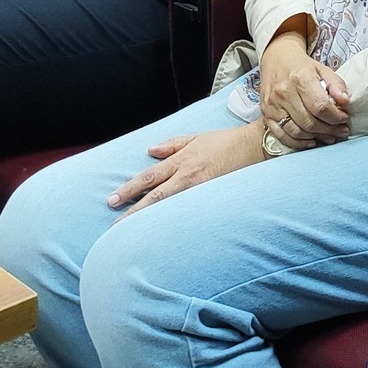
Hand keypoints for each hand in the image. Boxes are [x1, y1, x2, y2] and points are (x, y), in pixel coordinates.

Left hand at [108, 123, 268, 214]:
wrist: (254, 146)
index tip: (113, 199)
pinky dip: (173, 219)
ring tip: (132, 230)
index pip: (149, 177)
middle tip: (114, 222)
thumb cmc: (225, 142)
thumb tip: (151, 150)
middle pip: (154, 194)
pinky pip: (187, 209)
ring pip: (168, 205)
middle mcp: (186, 175)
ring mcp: (199, 188)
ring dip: (149, 217)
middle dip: (132, 208)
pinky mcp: (211, 196)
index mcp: (181, 160)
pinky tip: (163, 230)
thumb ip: (172, 144)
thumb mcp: (196, 137)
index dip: (129, 189)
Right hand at [259, 32, 351, 145]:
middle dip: (329, 130)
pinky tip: (311, 141)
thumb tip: (345, 102)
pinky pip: (282, 136)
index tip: (344, 119)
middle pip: (309, 122)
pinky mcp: (266, 114)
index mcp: (300, 78)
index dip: (335, 117)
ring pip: (296, 132)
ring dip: (316, 138)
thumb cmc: (302, 67)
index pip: (320, 106)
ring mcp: (273, 105)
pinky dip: (298, 143)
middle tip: (341, 131)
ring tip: (330, 137)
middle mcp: (284, 93)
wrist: (276, 60)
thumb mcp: (322, 69)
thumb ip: (336, 84)